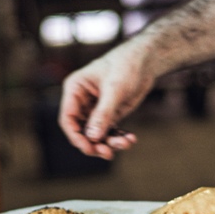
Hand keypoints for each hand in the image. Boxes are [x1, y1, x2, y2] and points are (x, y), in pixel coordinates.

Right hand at [58, 42, 153, 159]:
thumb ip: (103, 113)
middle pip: (81, 131)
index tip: (89, 148)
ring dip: (109, 142)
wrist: (146, 60)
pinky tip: (130, 139)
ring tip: (126, 143)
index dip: (76, 136)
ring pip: (96, 134)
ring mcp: (96, 108)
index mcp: (75, 89)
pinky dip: (119, 138)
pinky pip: (110, 132)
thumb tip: (92, 137)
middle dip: (94, 143)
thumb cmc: (126, 65)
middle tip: (108, 153)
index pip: (68, 118)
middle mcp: (83, 100)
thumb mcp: (115, 89)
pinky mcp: (110, 113)